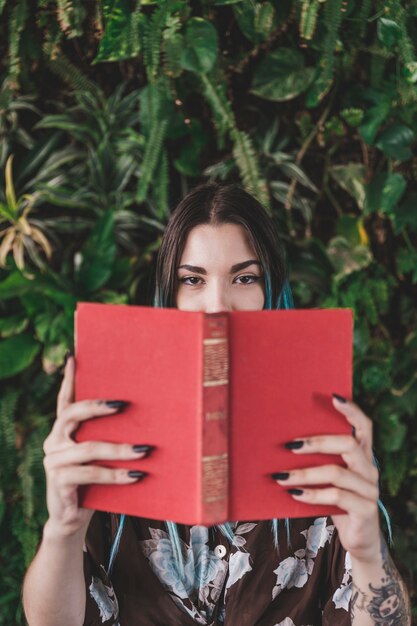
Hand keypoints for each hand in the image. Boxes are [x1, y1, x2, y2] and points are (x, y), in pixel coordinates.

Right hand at [43, 355, 151, 538]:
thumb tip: (145, 416)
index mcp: (63, 430)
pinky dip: (116, 475)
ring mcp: (53, 460)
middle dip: (98, 406)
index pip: (65, 400)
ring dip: (120, 450)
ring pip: (88, 448)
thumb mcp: (101, 456)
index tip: (75, 358)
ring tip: (146, 451)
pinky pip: (90, 474)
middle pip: (72, 414)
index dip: (69, 379)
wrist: (73, 518)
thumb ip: (109, 436)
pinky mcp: (58, 481)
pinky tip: (137, 475)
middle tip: (124, 404)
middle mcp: (54, 440)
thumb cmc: (94, 481)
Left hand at [273, 394, 380, 561]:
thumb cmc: (337, 502)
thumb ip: (319, 460)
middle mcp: (370, 469)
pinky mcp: (365, 510)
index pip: (364, 426)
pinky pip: (337, 497)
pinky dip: (312, 494)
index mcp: (362, 455)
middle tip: (290, 445)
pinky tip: (294, 494)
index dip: (351, 411)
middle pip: (348, 444)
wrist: (358, 539)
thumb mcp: (330, 478)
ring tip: (281, 476)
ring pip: (337, 472)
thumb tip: (282, 442)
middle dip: (317, 442)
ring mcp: (370, 490)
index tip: (333, 396)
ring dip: (305, 473)